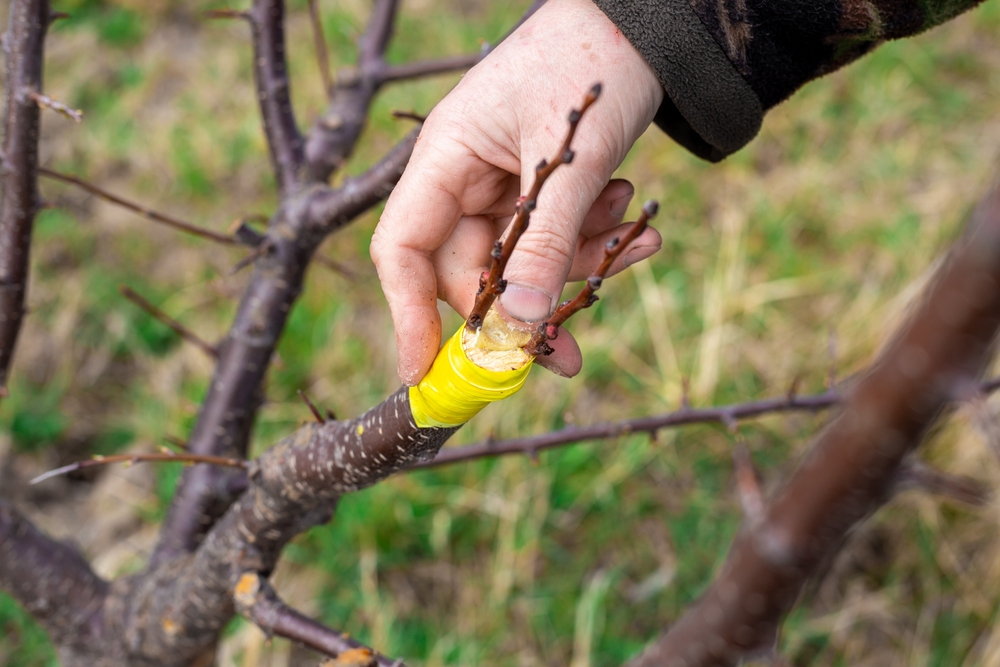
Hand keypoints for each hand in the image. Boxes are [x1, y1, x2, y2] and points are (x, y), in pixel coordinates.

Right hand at [370, 0, 663, 384]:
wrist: (647, 22)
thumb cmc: (594, 64)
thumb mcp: (572, 160)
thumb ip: (545, 242)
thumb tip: (519, 328)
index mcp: (445, 156)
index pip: (402, 249)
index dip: (407, 315)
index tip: (425, 373)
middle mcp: (464, 175)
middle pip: (471, 270)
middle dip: (525, 304)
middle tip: (571, 350)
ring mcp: (502, 182)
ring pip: (522, 261)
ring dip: (576, 263)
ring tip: (632, 234)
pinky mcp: (541, 188)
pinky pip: (554, 237)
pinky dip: (593, 240)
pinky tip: (637, 222)